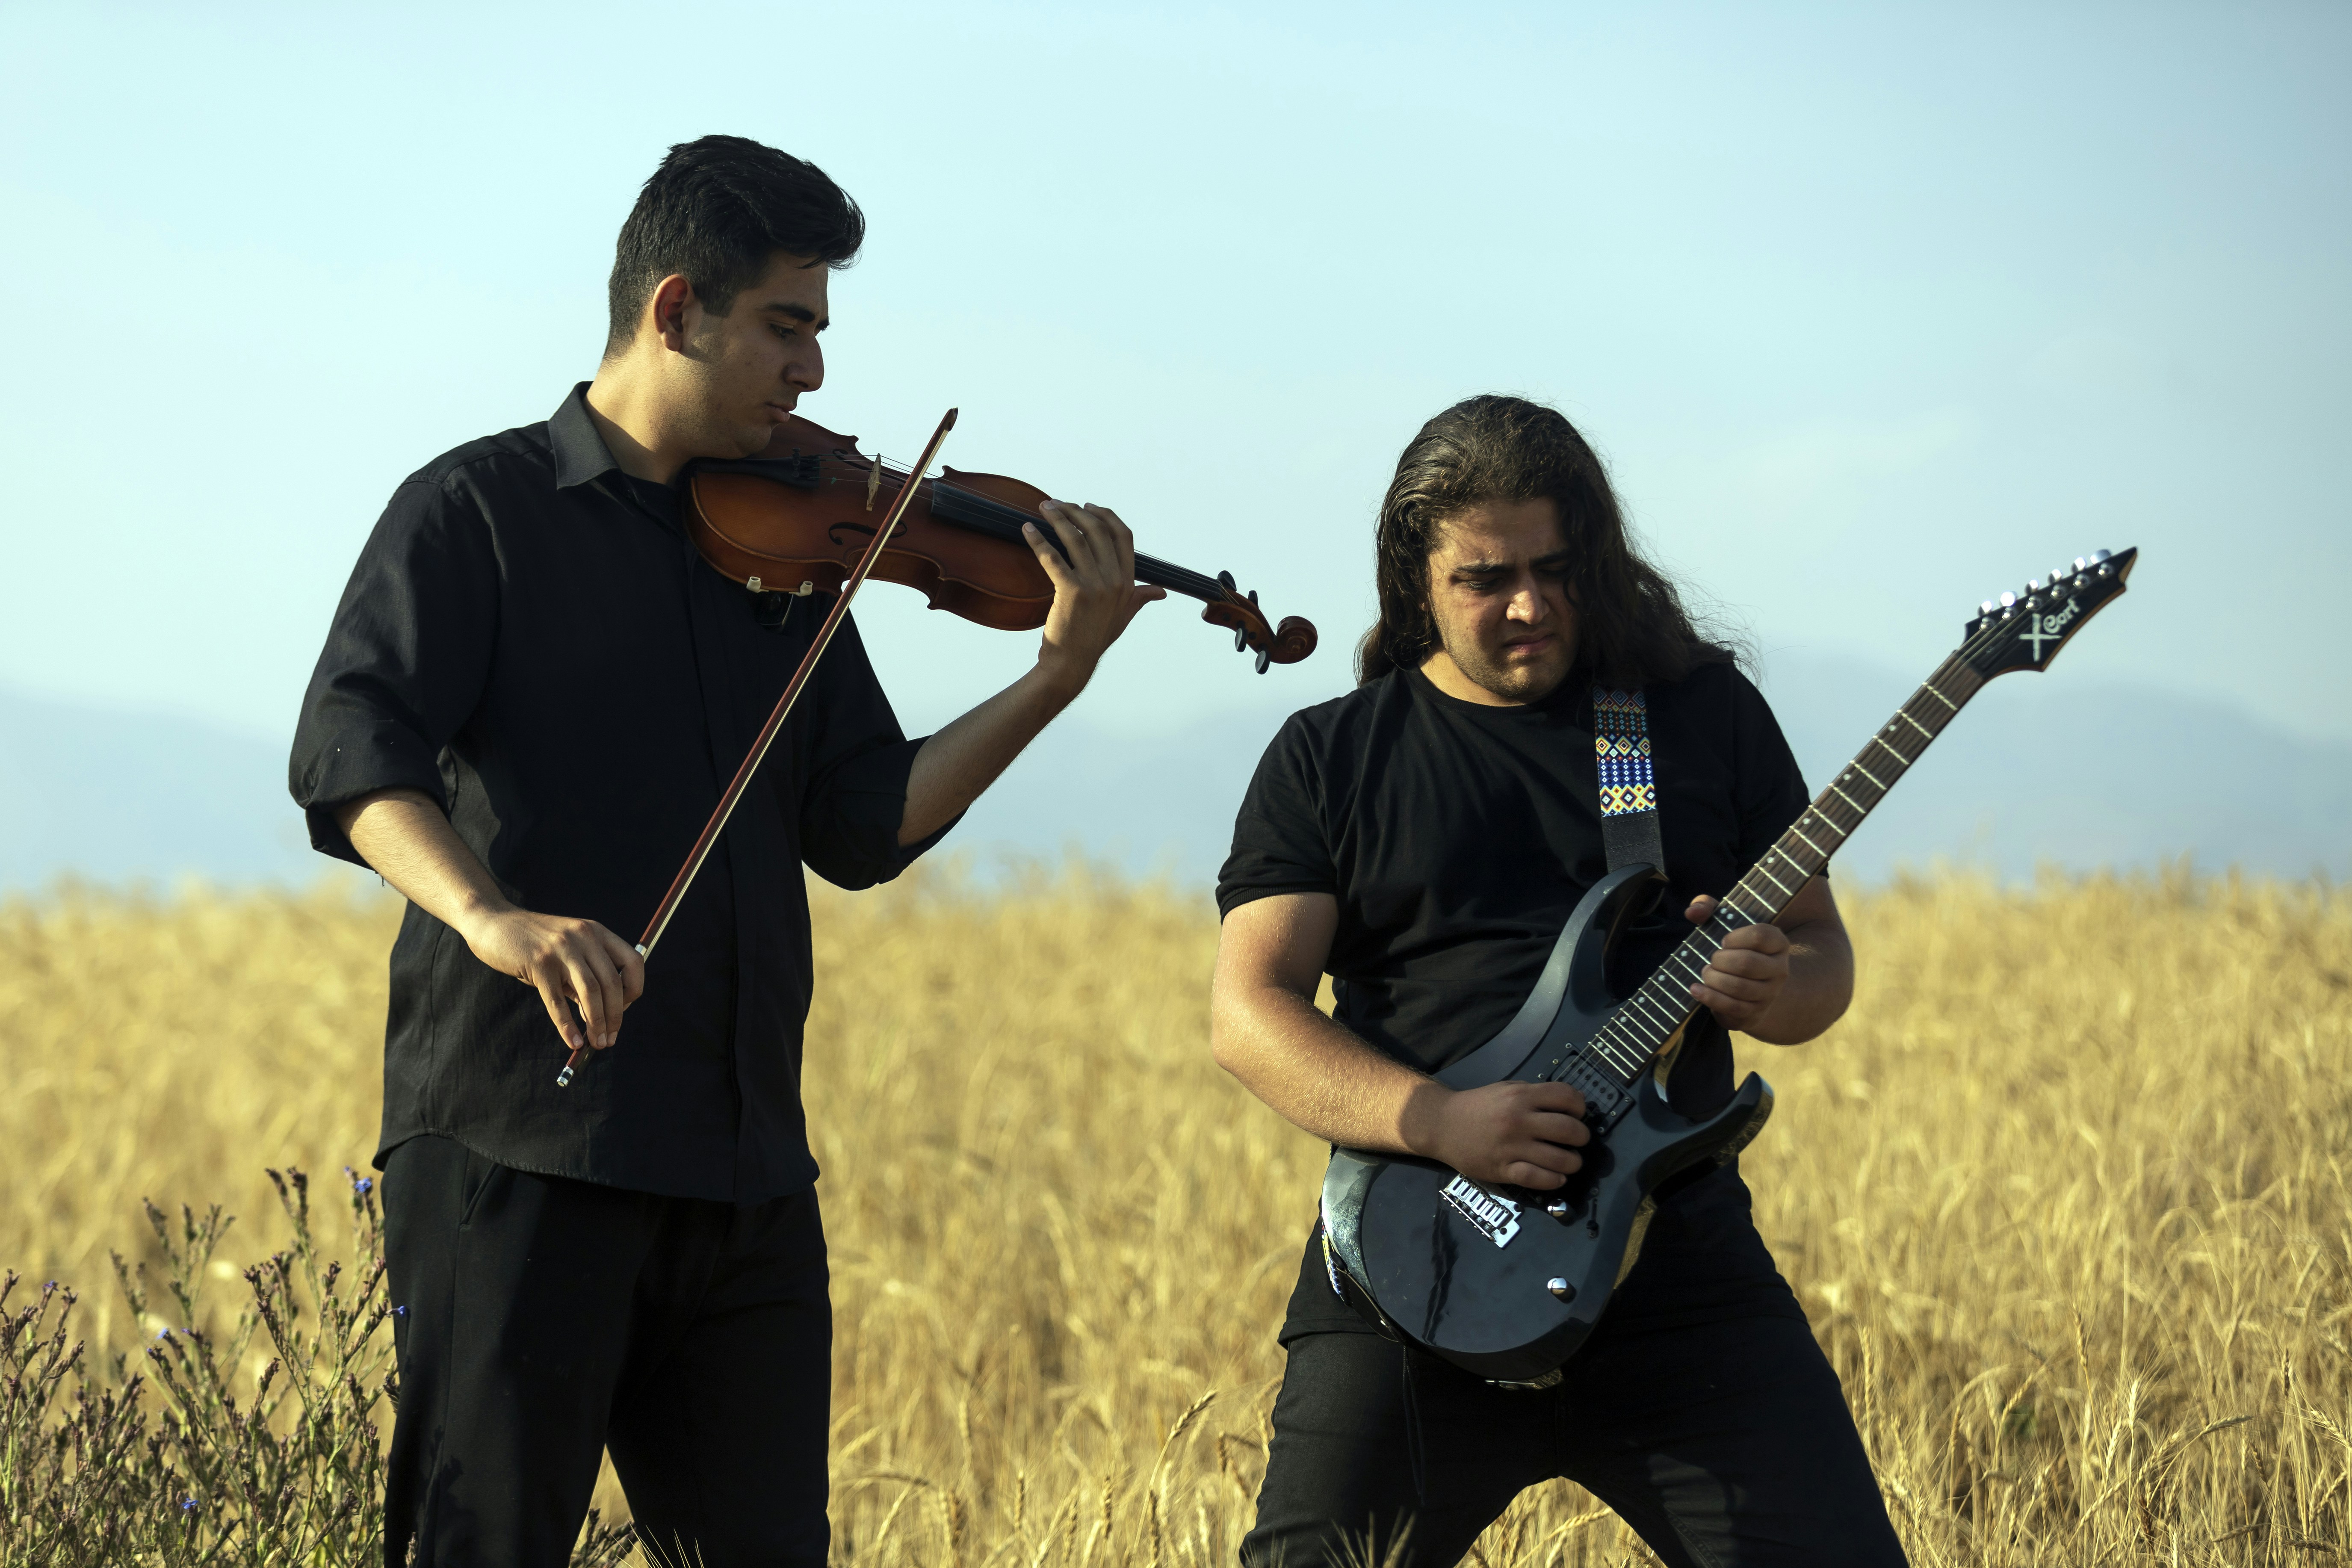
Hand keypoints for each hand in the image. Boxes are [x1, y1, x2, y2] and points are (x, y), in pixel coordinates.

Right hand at [459, 908, 644, 1053]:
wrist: (494, 923)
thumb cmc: (533, 943)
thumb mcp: (567, 953)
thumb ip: (585, 979)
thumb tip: (601, 1017)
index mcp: (596, 931)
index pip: (633, 961)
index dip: (633, 989)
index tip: (624, 1009)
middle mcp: (584, 936)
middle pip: (612, 982)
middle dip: (615, 1016)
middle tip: (609, 1039)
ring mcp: (561, 948)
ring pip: (591, 992)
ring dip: (597, 1023)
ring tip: (597, 1043)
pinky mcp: (538, 963)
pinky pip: (557, 1001)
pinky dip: (568, 1026)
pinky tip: (574, 1041)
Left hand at [1022, 500, 1164, 696]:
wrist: (1072, 662)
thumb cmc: (1094, 638)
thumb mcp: (1123, 616)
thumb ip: (1140, 598)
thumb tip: (1160, 592)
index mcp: (1128, 582)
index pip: (1123, 536)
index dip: (1105, 516)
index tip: (1087, 505)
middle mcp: (1115, 581)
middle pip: (1098, 531)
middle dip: (1076, 510)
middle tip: (1056, 504)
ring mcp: (1094, 586)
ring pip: (1076, 539)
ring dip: (1057, 518)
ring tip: (1043, 508)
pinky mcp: (1072, 592)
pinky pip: (1053, 557)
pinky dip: (1038, 541)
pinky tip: (1027, 530)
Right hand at [1409, 1080, 1590, 1190]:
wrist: (1442, 1125)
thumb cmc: (1479, 1105)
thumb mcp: (1506, 1089)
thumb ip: (1537, 1094)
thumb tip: (1575, 1102)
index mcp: (1520, 1096)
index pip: (1567, 1097)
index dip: (1580, 1107)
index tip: (1577, 1114)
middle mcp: (1518, 1120)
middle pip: (1569, 1130)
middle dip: (1582, 1137)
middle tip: (1577, 1140)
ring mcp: (1511, 1147)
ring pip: (1559, 1159)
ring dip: (1573, 1162)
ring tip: (1569, 1161)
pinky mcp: (1502, 1170)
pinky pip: (1539, 1179)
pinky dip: (1555, 1180)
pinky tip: (1556, 1177)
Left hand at [1683, 894, 1790, 1030]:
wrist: (1750, 985)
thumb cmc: (1733, 947)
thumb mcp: (1724, 922)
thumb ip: (1707, 907)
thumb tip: (1693, 912)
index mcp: (1778, 943)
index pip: (1761, 935)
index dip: (1736, 937)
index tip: (1724, 941)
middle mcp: (1779, 969)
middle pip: (1747, 963)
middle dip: (1720, 960)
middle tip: (1712, 959)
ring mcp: (1770, 994)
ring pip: (1739, 987)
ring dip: (1714, 979)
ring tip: (1706, 973)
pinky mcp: (1755, 1013)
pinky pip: (1732, 1007)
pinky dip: (1710, 998)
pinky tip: (1696, 989)